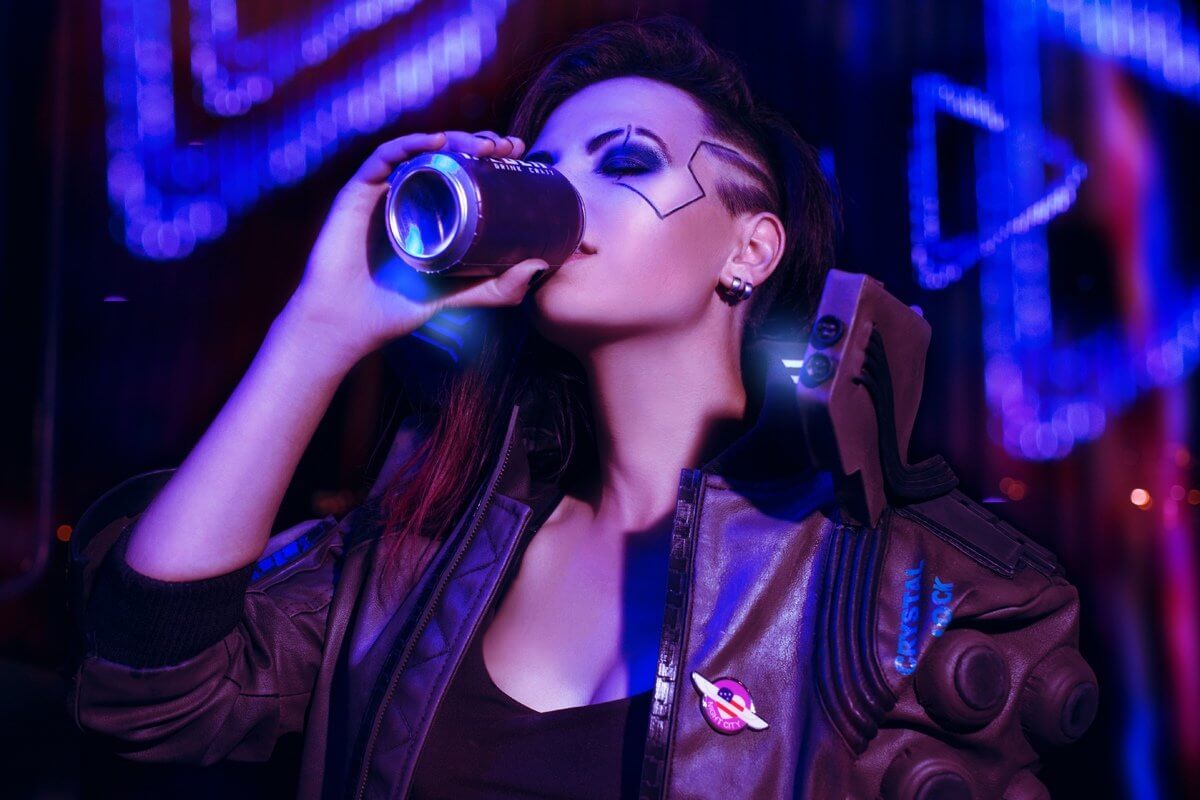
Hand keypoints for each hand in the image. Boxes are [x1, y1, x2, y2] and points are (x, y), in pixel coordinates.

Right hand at [283, 130, 547, 364]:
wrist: (348, 323)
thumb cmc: (399, 309)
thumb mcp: (461, 296)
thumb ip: (498, 288)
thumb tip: (541, 266)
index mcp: (430, 210)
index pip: (463, 170)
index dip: (490, 155)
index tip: (519, 152)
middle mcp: (407, 194)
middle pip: (444, 154)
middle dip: (478, 142)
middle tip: (508, 146)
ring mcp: (382, 191)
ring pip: (418, 149)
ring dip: (453, 138)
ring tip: (482, 144)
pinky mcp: (357, 193)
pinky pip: (383, 158)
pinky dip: (410, 145)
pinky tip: (436, 142)